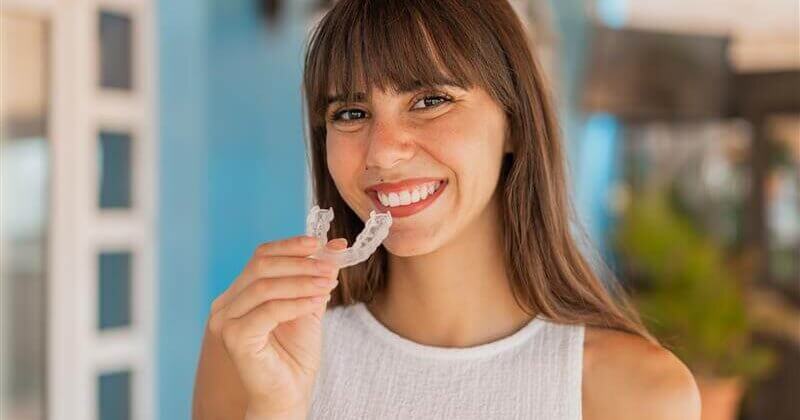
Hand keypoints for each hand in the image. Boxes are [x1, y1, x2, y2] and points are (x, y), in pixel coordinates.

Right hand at [207, 235, 346, 416]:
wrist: (288, 394)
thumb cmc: (294, 355)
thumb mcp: (309, 305)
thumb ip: (316, 276)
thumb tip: (334, 245)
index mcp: (238, 293)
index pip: (261, 256)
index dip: (291, 246)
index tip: (320, 243)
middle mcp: (225, 304)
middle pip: (261, 266)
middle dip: (301, 263)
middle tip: (331, 265)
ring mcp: (225, 321)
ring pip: (265, 286)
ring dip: (303, 281)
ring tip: (330, 282)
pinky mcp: (235, 338)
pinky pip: (269, 311)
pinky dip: (297, 302)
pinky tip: (319, 300)